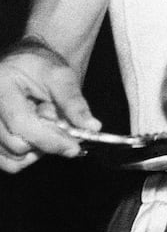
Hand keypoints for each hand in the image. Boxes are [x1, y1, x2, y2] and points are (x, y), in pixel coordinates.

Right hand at [0, 39, 99, 172]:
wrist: (24, 68)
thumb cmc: (41, 69)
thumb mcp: (61, 76)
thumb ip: (74, 101)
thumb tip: (93, 127)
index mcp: (1, 88)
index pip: (21, 123)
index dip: (49, 139)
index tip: (73, 148)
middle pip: (16, 144)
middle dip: (46, 141)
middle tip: (61, 124)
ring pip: (12, 158)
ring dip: (37, 149)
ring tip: (44, 124)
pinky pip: (7, 163)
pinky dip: (27, 157)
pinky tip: (37, 138)